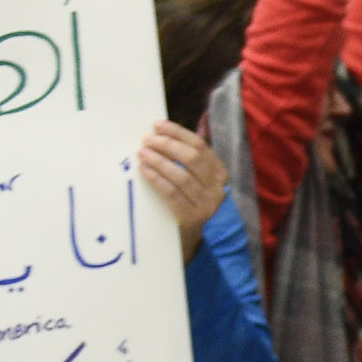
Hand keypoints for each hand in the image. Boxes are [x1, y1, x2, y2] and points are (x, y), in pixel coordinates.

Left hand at [139, 122, 229, 257]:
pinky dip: (157, 179)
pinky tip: (144, 170)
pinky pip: (172, 193)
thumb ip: (184, 159)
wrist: (188, 236)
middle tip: (147, 140)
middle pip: (192, 159)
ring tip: (142, 153)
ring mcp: (207, 204)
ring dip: (159, 161)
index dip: (178, 133)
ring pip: (182, 176)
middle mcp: (218, 188)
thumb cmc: (186, 199)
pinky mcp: (192, 217)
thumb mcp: (193, 178)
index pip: (200, 146)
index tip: (157, 125)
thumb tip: (158, 133)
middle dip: (168, 145)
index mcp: (219, 172)